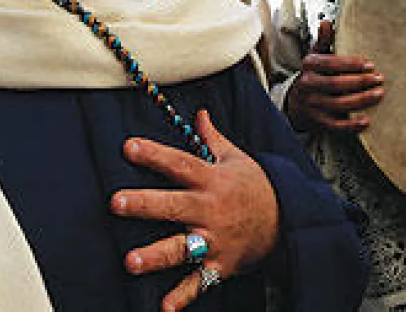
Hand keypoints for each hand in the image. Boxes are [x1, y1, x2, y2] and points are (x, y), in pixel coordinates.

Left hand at [112, 110, 280, 309]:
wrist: (288, 221)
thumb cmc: (257, 188)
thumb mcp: (237, 159)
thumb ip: (212, 138)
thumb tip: (198, 113)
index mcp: (213, 180)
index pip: (181, 164)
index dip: (155, 155)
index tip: (128, 147)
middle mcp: (211, 210)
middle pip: (174, 205)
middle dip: (145, 204)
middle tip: (116, 202)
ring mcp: (215, 239)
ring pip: (182, 247)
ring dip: (156, 255)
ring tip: (131, 261)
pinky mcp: (220, 264)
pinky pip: (199, 282)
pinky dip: (182, 296)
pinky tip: (164, 307)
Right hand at [286, 21, 384, 132]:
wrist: (298, 103)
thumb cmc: (316, 75)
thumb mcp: (317, 56)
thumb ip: (324, 41)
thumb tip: (327, 23)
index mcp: (309, 66)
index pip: (330, 63)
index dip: (351, 64)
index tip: (370, 65)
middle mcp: (308, 85)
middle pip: (335, 84)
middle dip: (360, 82)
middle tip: (379, 79)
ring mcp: (313, 105)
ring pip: (338, 104)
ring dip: (361, 100)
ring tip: (379, 94)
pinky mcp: (319, 122)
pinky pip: (336, 126)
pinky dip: (352, 125)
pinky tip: (367, 120)